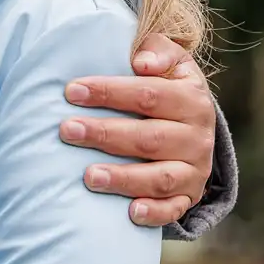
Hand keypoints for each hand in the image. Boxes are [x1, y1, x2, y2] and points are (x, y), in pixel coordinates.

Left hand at [59, 33, 214, 228]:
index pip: (148, 95)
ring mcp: (194, 170)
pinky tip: (130, 213)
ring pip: (159, 177)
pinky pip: (174, 209)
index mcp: (192, 99)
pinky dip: (155, 213)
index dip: (110, 91)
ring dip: (123, 178)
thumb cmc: (167, 87)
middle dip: (105, 134)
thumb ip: (158, 50)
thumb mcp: (171, 63)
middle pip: (148, 138)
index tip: (72, 91)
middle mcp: (197, 137)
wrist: (193, 127)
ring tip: (88, 176)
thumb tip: (141, 63)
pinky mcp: (188, 196)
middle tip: (66, 130)